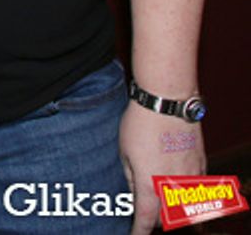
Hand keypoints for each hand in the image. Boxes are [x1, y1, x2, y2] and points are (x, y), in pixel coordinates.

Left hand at [119, 102, 204, 234]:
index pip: (145, 218)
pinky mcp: (201, 166)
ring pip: (183, 204)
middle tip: (144, 215)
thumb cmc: (141, 124)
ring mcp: (190, 176)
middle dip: (155, 219)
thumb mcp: (124, 152)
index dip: (139, 231)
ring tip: (159, 201)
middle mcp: (173, 185)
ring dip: (172, 208)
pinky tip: (176, 186)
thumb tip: (134, 193)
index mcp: (150, 184)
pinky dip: (185, 193)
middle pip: (166, 216)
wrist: (168, 103)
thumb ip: (130, 177)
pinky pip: (194, 189)